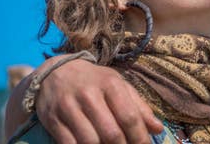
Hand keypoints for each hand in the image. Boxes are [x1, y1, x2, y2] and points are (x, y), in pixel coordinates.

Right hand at [35, 56, 162, 142]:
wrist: (56, 72)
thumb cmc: (94, 81)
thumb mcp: (118, 85)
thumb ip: (139, 107)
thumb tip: (158, 129)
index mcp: (110, 84)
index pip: (129, 117)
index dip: (140, 138)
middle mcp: (89, 95)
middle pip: (111, 133)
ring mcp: (68, 108)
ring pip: (90, 142)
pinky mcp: (52, 120)